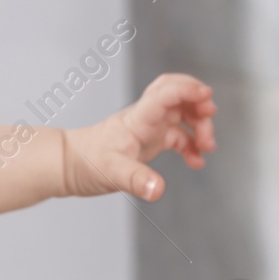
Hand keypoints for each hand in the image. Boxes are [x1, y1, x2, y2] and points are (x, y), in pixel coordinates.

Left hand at [62, 72, 216, 201]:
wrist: (69, 165)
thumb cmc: (86, 163)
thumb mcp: (111, 173)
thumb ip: (136, 180)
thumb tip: (157, 190)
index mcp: (138, 118)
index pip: (165, 93)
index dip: (187, 90)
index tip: (207, 96)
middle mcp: (146, 118)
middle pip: (178, 96)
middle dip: (198, 103)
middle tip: (209, 122)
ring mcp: (149, 128)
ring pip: (182, 115)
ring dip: (199, 125)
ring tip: (207, 148)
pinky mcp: (150, 142)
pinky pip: (178, 137)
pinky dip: (191, 146)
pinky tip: (196, 162)